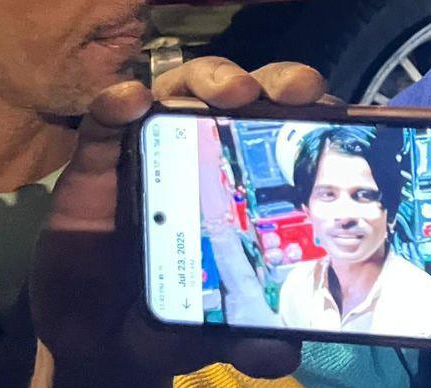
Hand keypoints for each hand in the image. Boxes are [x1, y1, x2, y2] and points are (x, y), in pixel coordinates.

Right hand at [32, 58, 326, 386]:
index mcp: (247, 181)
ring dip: (211, 78)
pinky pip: (103, 121)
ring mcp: (150, 149)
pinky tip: (129, 102)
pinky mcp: (96, 161)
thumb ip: (250, 339)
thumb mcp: (216, 329)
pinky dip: (116, 103)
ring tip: (229, 90)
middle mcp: (204, 152)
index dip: (314, 110)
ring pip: (184, 90)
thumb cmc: (170, 311)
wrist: (96, 337)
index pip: (289, 128)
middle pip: (248, 95)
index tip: (335, 109)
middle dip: (276, 81)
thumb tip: (282, 352)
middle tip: (295, 92)